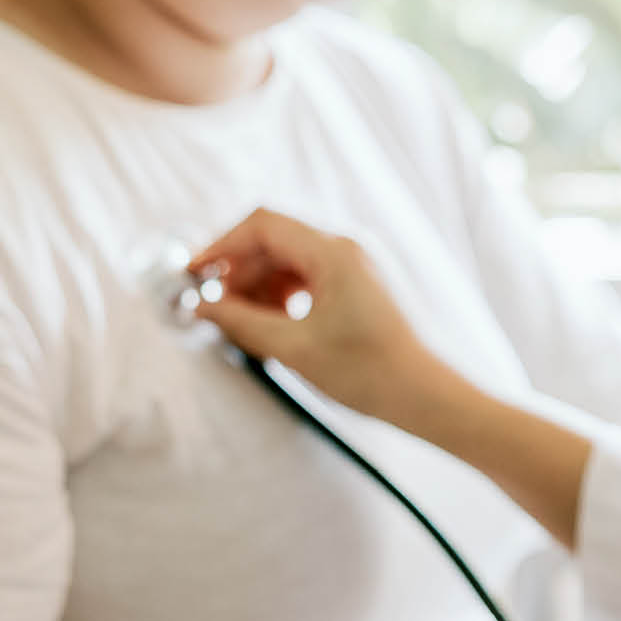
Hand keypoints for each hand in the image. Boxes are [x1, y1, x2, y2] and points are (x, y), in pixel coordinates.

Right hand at [190, 208, 466, 428]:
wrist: (424, 394)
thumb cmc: (368, 371)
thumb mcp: (293, 348)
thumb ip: (241, 322)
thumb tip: (202, 308)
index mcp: (333, 252)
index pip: (262, 225)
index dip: (222, 246)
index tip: (196, 275)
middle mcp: (345, 249)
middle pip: (273, 240)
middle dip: (239, 272)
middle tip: (217, 309)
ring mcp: (353, 266)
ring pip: (288, 260)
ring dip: (259, 286)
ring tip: (246, 324)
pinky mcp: (356, 286)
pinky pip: (306, 277)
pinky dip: (282, 295)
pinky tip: (274, 325)